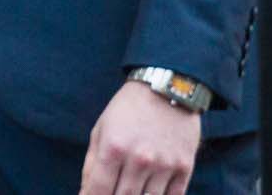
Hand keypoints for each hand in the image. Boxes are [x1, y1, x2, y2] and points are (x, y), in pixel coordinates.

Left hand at [79, 81, 199, 194]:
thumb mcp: (101, 129)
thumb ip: (92, 164)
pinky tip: (150, 193)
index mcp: (114, 148)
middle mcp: (139, 159)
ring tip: (131, 191)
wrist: (167, 87)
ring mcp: (164, 165)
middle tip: (111, 194)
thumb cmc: (128, 109)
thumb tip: (86, 192)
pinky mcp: (185, 167)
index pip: (99, 190)